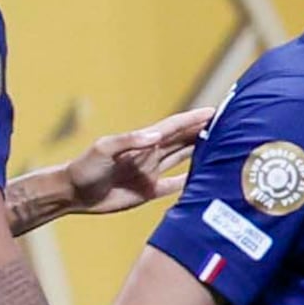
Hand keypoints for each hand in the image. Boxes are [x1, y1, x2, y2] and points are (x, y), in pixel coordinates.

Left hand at [58, 109, 209, 220]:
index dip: (194, 119)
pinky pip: (175, 186)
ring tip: (224, 147)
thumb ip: (129, 141)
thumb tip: (156, 136)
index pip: (174, 127)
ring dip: (201, 152)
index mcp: (143, 141)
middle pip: (183, 141)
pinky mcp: (148, 192)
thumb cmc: (84, 167)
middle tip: (230, 126)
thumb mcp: (104, 149)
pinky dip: (190, 181)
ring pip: (182, 160)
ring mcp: (151, 172)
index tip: (215, 111)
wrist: (73, 193)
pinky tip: (206, 179)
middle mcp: (151, 154)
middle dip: (204, 132)